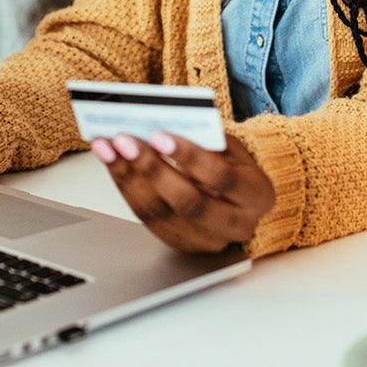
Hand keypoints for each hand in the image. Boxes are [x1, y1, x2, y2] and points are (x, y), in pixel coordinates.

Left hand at [91, 132, 274, 252]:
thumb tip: (160, 123)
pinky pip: (146, 218)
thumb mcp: (231, 146)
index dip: (190, 157)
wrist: (238, 197)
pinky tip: (113, 163)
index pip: (223, 178)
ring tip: (108, 148)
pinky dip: (125, 187)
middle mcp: (236, 225)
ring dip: (128, 177)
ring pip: (161, 213)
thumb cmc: (233, 164)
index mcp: (258, 195)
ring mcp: (207, 240)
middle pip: (189, 202)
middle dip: (152, 169)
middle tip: (125, 141)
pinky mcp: (180, 244)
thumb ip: (204, 137)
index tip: (160, 135)